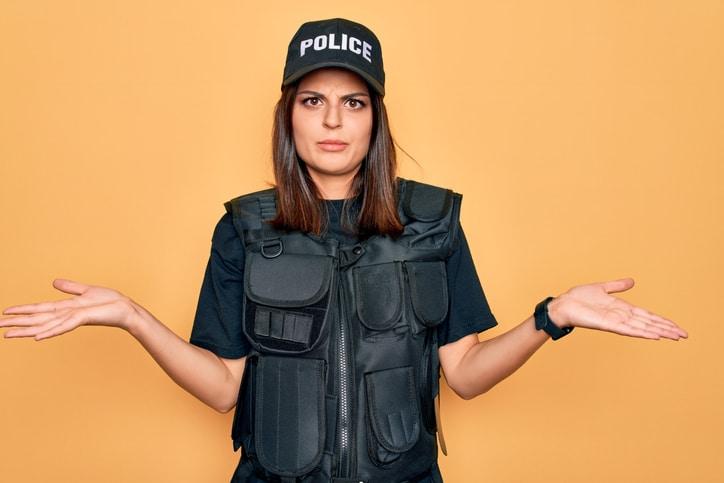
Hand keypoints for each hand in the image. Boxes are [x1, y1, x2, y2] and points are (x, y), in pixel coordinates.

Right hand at [0, 278, 137, 340]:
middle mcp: (65, 315)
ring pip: (44, 325)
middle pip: (36, 320)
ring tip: (8, 335)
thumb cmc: (109, 301)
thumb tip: (53, 282)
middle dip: (17, 324)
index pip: (38, 309)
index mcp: (65, 307)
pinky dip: (49, 332)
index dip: (22, 310)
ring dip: (26, 330)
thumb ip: (69, 288)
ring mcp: (72, 318)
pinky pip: (63, 326)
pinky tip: (36, 338)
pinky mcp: (82, 318)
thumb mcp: (86, 290)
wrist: (126, 308)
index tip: (4, 313)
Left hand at [548, 278, 687, 340]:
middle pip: (649, 323)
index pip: (647, 315)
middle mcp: (621, 316)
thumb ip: (617, 286)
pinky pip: (627, 329)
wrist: (563, 304)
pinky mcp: (606, 324)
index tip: (677, 326)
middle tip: (684, 335)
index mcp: (622, 308)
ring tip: (674, 337)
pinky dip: (640, 332)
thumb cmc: (579, 298)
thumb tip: (632, 281)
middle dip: (666, 328)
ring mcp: (615, 321)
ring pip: (642, 328)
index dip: (662, 321)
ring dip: (658, 332)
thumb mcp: (602, 288)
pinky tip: (653, 336)